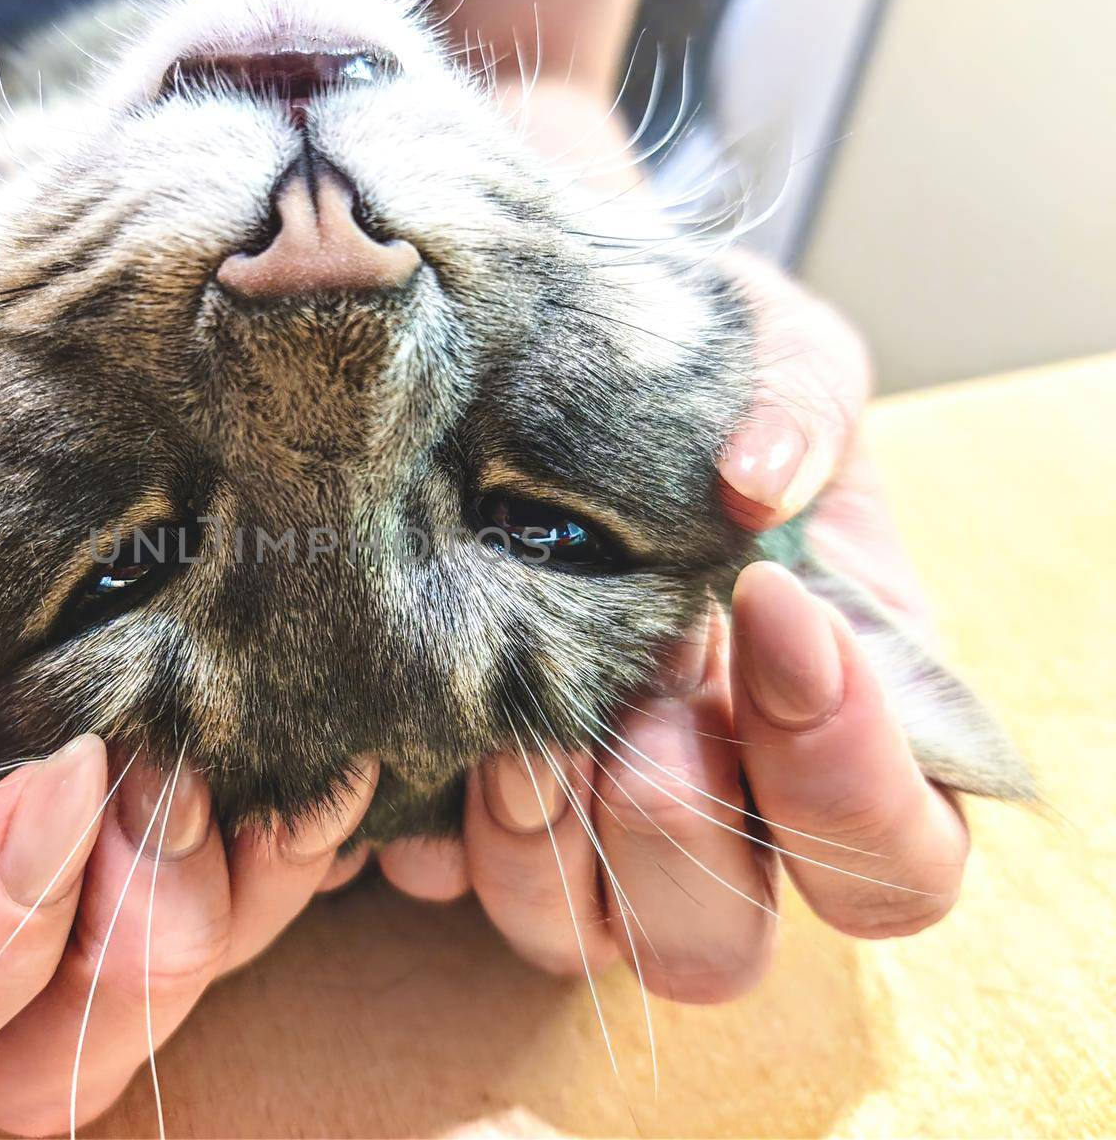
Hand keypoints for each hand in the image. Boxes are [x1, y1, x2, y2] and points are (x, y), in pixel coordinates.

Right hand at [0, 307, 377, 1131]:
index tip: (50, 780)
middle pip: (27, 1066)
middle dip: (109, 952)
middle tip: (149, 776)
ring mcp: (59, 862)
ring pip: (153, 998)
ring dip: (212, 903)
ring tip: (220, 748)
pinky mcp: (160, 807)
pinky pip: (253, 898)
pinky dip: (296, 846)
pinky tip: (319, 747)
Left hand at [364, 256, 971, 1000]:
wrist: (531, 357)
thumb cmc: (685, 374)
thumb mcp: (770, 355)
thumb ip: (801, 404)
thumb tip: (759, 477)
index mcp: (829, 731)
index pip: (896, 856)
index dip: (847, 776)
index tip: (770, 608)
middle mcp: (703, 805)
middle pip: (718, 944)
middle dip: (675, 831)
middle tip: (640, 704)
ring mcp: (572, 822)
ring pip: (571, 936)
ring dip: (538, 847)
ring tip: (511, 728)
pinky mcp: (453, 802)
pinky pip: (433, 879)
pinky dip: (416, 828)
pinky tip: (404, 734)